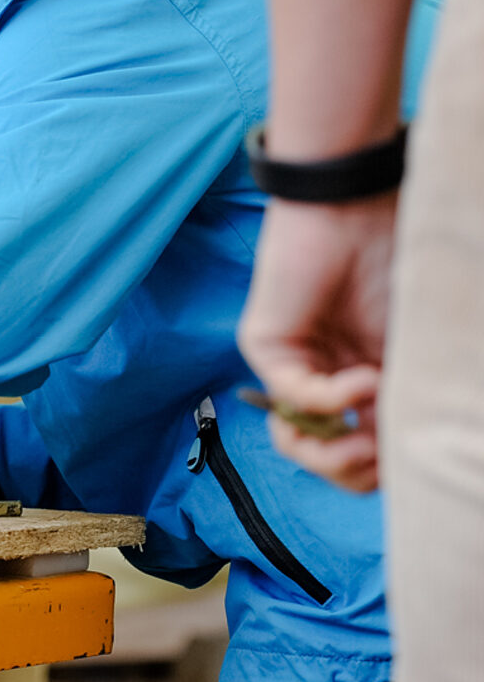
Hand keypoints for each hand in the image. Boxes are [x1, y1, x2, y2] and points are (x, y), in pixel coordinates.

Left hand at [237, 197, 395, 491]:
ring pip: (299, 441)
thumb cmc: (398, 268)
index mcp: (359, 386)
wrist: (360, 211)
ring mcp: (290, 366)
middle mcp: (320, 381)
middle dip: (358, 469)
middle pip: (326, 461)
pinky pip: (296, 397)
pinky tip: (367, 376)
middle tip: (384, 444)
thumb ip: (402, 403)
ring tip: (375, 415)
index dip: (383, 471)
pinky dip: (338, 398)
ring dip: (344, 446)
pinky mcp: (267, 347)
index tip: (408, 451)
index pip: (360, 459)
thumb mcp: (416, 353)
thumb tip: (398, 461)